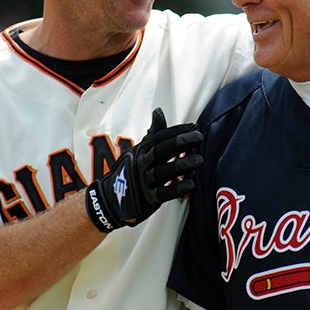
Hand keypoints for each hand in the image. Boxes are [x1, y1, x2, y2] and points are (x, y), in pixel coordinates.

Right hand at [84, 107, 202, 232]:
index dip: (176, 131)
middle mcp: (142, 164)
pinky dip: (177, 188)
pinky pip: (163, 193)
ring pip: (163, 171)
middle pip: (160, 151)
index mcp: (141, 151)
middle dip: (180, 143)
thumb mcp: (140, 151)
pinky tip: (191, 183)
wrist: (110, 198)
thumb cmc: (132, 171)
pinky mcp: (148, 199)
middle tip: (199, 137)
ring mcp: (144, 182)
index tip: (193, 126)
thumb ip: (153, 133)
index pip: (159, 137)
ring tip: (199, 159)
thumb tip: (158, 110)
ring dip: (182, 165)